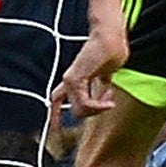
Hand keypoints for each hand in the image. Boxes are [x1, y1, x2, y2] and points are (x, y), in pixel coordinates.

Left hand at [49, 0, 129, 124]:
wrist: (109, 36)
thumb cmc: (110, 49)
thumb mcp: (107, 71)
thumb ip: (102, 82)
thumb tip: (105, 93)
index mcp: (74, 78)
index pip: (57, 101)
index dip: (55, 116)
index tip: (56, 130)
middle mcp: (68, 81)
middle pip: (76, 112)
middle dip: (94, 113)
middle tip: (109, 102)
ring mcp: (70, 80)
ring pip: (80, 111)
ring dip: (98, 109)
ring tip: (110, 98)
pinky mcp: (75, 80)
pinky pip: (85, 104)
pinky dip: (98, 105)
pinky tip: (109, 98)